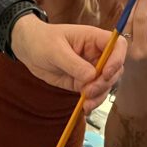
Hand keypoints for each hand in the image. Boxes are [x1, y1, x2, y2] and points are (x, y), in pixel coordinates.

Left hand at [9, 15, 126, 111]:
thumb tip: (91, 76)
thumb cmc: (42, 40)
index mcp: (93, 38)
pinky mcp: (83, 82)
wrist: (29, 49)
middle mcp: (96, 53)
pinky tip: (85, 107)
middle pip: (115, 69)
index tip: (106, 73)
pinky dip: (93, 101)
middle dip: (105, 83)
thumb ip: (73, 63)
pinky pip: (94, 93)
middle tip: (89, 91)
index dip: (117, 59)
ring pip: (106, 84)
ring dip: (100, 95)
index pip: (118, 45)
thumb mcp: (55, 50)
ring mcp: (91, 69)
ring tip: (85, 102)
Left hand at [122, 0, 146, 77]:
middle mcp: (144, 49)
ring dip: (136, 5)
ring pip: (131, 22)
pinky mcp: (120, 49)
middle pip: (142, 18)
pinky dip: (128, 15)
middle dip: (145, 0)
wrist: (141, 85)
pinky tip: (132, 6)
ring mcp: (130, 49)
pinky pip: (124, 28)